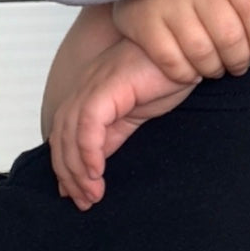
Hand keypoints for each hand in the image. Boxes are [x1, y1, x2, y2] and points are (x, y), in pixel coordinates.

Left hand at [49, 38, 195, 210]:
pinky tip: (98, 173)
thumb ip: (113, 133)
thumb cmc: (167, 73)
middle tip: (84, 200)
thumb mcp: (135, 111)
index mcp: (90, 90)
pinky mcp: (107, 86)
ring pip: (69, 133)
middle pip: (61, 135)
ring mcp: (94, 83)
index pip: (64, 132)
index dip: (66, 165)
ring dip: (77, 169)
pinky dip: (88, 152)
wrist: (188, 50)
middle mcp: (85, 84)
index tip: (76, 193)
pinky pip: (87, 126)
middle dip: (68, 173)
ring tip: (92, 193)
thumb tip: (95, 162)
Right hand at [113, 0, 249, 83]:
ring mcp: (166, 2)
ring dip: (214, 68)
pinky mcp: (142, 22)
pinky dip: (185, 72)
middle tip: (240, 64)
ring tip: (217, 67)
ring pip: (202, 51)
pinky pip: (171, 60)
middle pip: (230, 35)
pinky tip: (190, 69)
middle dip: (240, 58)